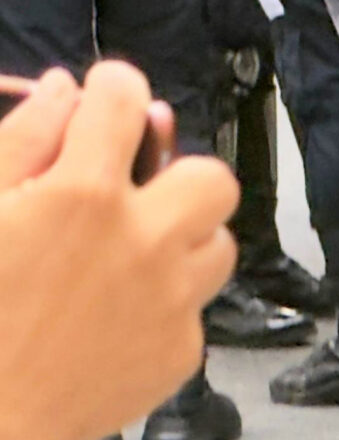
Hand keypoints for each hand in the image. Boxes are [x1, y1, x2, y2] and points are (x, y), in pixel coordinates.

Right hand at [0, 64, 237, 439]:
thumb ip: (20, 142)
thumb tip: (62, 90)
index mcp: (81, 196)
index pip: (124, 102)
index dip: (115, 85)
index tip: (108, 90)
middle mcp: (142, 241)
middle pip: (211, 176)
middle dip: (177, 172)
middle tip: (134, 188)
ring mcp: (170, 301)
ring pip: (217, 244)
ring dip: (181, 240)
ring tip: (125, 257)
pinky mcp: (178, 353)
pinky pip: (192, 311)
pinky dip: (160, 306)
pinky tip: (108, 318)